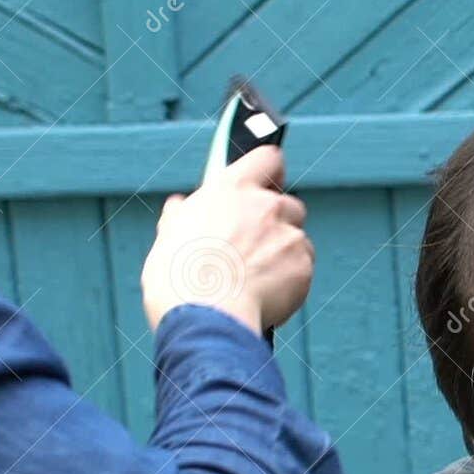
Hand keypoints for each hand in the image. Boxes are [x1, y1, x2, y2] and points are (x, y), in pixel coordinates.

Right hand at [141, 146, 312, 335]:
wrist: (207, 315)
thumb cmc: (180, 278)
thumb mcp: (170, 235)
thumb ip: (184, 215)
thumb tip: (179, 206)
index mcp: (231, 190)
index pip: (268, 158)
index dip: (270, 171)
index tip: (269, 180)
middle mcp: (265, 206)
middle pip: (289, 204)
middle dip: (278, 222)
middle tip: (255, 246)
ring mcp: (288, 235)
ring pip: (297, 239)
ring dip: (284, 253)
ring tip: (256, 278)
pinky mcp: (303, 266)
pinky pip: (303, 269)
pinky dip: (290, 280)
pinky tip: (266, 295)